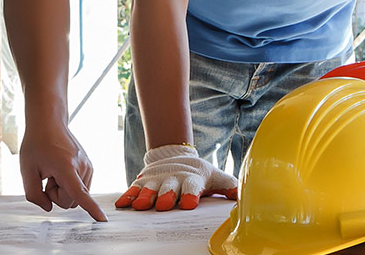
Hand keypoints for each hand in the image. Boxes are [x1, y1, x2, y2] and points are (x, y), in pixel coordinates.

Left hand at [18, 125, 107, 221]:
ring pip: (76, 196)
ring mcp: (88, 167)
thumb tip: (49, 208)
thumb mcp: (26, 170)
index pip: (79, 193)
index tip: (103, 220)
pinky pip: (79, 188)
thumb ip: (34, 194)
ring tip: (54, 170)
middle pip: (71, 201)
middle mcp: (82, 167)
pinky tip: (61, 169)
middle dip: (56, 195)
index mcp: (66, 167)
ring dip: (62, 189)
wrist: (48, 123)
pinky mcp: (89, 167)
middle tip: (47, 177)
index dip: (91, 208)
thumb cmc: (36, 145)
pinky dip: (69, 184)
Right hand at [114, 144, 238, 210]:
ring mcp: (157, 179)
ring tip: (141, 206)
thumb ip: (228, 186)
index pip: (192, 186)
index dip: (190, 194)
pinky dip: (128, 195)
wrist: (177, 157)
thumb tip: (241, 196)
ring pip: (150, 188)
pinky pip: (134, 188)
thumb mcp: (216, 177)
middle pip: (169, 188)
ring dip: (145, 196)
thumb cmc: (199, 174)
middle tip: (163, 205)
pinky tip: (123, 204)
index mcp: (192, 178)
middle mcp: (174, 178)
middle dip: (166, 196)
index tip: (188, 204)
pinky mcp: (144, 180)